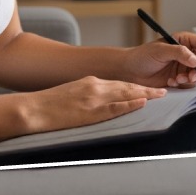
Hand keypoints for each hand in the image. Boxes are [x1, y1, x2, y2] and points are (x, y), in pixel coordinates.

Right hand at [24, 76, 165, 131]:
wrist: (32, 109)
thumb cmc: (47, 104)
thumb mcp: (70, 94)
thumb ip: (86, 95)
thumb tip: (97, 102)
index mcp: (89, 82)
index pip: (118, 83)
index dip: (135, 86)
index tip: (147, 88)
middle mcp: (94, 86)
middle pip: (126, 86)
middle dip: (146, 89)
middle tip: (162, 91)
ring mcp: (94, 99)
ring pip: (125, 94)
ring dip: (144, 95)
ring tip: (160, 95)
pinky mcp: (91, 112)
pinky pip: (115, 107)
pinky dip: (130, 104)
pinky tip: (142, 103)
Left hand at [119, 31, 195, 88]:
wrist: (131, 72)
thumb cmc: (142, 56)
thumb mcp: (160, 50)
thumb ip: (179, 53)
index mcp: (184, 41)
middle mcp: (187, 53)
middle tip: (190, 76)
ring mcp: (185, 66)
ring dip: (192, 78)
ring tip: (177, 79)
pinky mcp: (181, 78)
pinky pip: (191, 83)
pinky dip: (184, 84)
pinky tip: (171, 82)